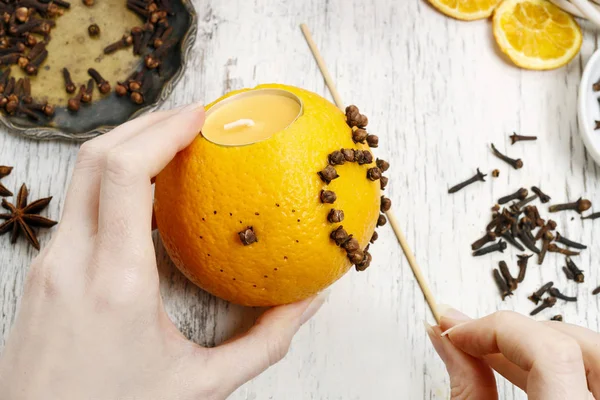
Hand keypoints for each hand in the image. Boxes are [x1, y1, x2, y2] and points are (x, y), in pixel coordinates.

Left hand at [0, 104, 326, 399]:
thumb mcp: (202, 385)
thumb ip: (264, 342)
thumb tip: (310, 301)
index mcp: (116, 284)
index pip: (128, 174)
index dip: (165, 129)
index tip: (204, 115)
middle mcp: (72, 262)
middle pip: (98, 157)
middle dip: (149, 122)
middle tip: (197, 118)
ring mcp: (49, 263)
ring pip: (83, 175)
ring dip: (129, 146)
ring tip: (176, 144)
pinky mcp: (43, 270)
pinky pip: (80, 203)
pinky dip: (114, 179)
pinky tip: (148, 191)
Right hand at [426, 307, 598, 399]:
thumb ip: (468, 389)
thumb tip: (445, 339)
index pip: (548, 353)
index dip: (496, 330)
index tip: (457, 334)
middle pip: (575, 343)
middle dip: (517, 332)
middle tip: (473, 339)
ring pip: (589, 353)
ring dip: (536, 345)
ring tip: (493, 356)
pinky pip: (593, 375)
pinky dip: (557, 364)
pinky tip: (523, 371)